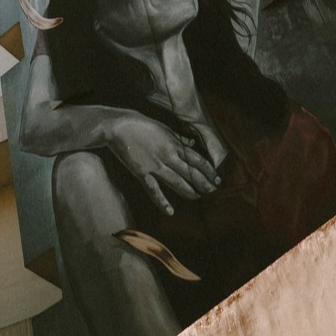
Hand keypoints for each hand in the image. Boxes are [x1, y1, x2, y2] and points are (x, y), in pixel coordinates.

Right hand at [103, 112, 220, 215]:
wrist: (118, 126)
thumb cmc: (141, 124)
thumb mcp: (164, 127)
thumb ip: (178, 138)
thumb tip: (192, 144)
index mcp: (174, 143)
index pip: (197, 160)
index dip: (209, 171)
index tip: (217, 179)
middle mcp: (168, 156)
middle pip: (191, 173)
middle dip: (204, 183)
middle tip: (213, 192)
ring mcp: (155, 165)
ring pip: (177, 182)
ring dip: (190, 191)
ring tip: (199, 198)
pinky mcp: (142, 172)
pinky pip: (154, 190)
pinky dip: (162, 201)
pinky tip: (170, 211)